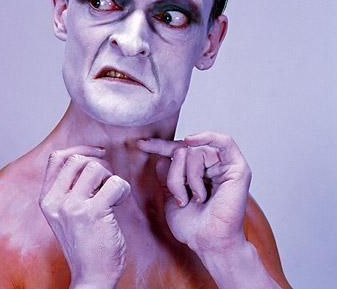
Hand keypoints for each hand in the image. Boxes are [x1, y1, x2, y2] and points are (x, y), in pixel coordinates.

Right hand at [39, 145, 130, 288]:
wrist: (91, 276)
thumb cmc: (85, 243)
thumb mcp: (66, 213)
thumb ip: (70, 187)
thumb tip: (90, 158)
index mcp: (47, 199)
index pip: (57, 157)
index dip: (80, 150)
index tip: (98, 154)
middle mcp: (55, 201)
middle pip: (77, 159)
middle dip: (99, 164)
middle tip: (108, 181)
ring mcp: (72, 207)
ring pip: (96, 167)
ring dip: (110, 177)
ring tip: (112, 196)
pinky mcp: (92, 213)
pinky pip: (114, 183)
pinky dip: (123, 189)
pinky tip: (119, 204)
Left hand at [136, 132, 251, 254]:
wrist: (208, 243)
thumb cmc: (192, 226)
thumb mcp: (171, 196)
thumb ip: (167, 175)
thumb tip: (162, 158)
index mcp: (198, 172)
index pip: (178, 151)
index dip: (159, 146)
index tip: (141, 144)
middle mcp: (212, 167)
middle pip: (184, 151)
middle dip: (175, 173)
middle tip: (179, 197)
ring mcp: (225, 167)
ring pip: (195, 151)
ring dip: (189, 176)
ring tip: (194, 198)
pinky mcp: (238, 169)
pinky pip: (223, 142)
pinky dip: (207, 137)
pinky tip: (191, 142)